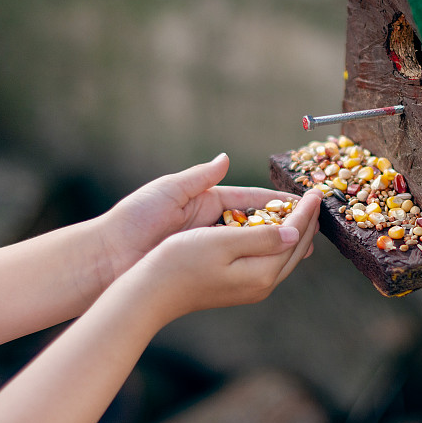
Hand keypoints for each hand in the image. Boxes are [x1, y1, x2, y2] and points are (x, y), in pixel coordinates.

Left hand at [97, 153, 299, 285]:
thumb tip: (225, 158)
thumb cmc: (135, 218)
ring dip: (277, 242)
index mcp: (207, 200)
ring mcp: (209, 244)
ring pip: (253, 243)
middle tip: (314, 223)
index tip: (303, 201)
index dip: (278, 201)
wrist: (108, 256)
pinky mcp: (204, 263)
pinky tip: (275, 264)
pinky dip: (258, 260)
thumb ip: (200, 177)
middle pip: (258, 221)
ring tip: (304, 245)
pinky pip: (239, 260)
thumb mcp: (169, 191)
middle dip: (286, 223)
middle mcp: (212, 222)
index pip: (251, 199)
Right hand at [129, 188, 321, 318]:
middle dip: (307, 223)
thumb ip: (262, 237)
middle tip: (317, 200)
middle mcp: (261, 284)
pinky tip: (277, 231)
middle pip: (295, 248)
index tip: (315, 193)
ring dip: (295, 232)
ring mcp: (251, 288)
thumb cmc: (181, 261)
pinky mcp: (239, 286)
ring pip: (284, 256)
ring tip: (303, 213)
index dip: (305, 212)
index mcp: (262, 273)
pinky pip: (270, 260)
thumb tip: (296, 232)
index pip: (294, 236)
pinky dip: (279, 242)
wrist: (150, 292)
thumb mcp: (223, 242)